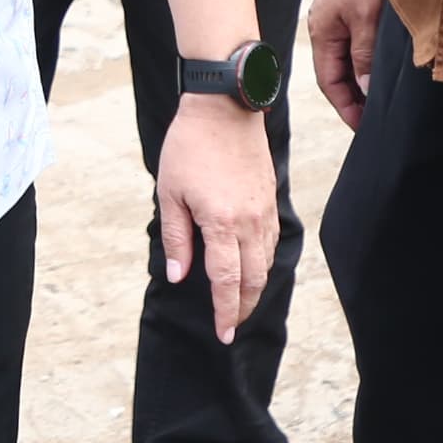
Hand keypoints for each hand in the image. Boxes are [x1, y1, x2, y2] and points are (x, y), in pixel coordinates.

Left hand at [153, 97, 280, 341]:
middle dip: (243, 308)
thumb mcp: (170, 192)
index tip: (224, 334)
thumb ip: (176, 238)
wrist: (224, 108)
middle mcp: (249, 222)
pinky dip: (263, 263)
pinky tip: (253, 268)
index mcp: (221, 223)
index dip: (225, 311)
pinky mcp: (271, 200)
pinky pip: (272, 242)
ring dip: (255, 288)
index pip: (226, 281)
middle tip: (232, 327)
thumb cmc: (189, 146)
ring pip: (266, 263)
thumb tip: (179, 275)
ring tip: (241, 303)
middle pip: (253, 279)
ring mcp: (264, 211)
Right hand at [305, 0, 392, 131]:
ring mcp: (339, 15)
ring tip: (387, 98)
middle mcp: (326, 27)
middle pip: (339, 73)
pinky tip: (389, 63)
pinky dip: (371, 57)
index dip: (348, 108)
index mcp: (322, 33)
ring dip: (365, 78)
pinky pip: (360, 40)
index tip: (367, 129)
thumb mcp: (367, 15)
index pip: (331, 84)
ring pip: (351, 57)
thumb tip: (367, 90)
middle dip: (356, 98)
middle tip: (380, 120)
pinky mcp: (353, 4)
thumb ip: (365, 54)